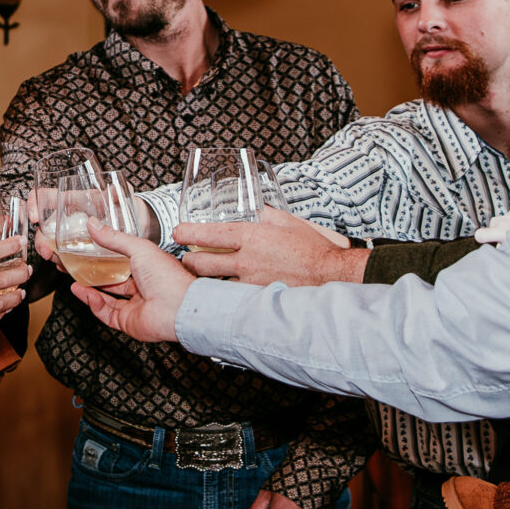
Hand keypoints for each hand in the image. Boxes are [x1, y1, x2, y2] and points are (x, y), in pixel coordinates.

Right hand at [72, 225, 195, 342]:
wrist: (177, 308)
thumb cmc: (168, 277)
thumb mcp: (138, 248)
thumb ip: (113, 238)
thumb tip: (93, 225)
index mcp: (148, 268)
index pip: (123, 261)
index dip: (104, 256)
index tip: (87, 251)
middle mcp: (142, 287)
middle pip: (113, 281)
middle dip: (93, 275)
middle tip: (75, 267)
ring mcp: (135, 306)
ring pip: (106, 298)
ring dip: (89, 289)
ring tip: (73, 279)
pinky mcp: (128, 322)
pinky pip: (106, 313)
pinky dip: (93, 303)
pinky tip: (82, 292)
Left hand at [176, 206, 365, 286]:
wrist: (331, 275)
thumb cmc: (313, 250)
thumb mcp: (289, 222)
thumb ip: (267, 215)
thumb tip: (256, 210)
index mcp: (252, 237)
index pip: (208, 234)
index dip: (187, 232)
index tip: (179, 231)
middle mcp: (246, 260)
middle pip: (200, 262)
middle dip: (187, 259)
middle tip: (186, 257)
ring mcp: (249, 282)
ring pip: (212, 282)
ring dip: (203, 279)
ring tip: (200, 276)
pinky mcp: (255, 298)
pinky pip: (231, 295)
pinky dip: (223, 293)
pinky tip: (222, 293)